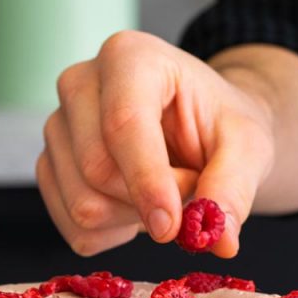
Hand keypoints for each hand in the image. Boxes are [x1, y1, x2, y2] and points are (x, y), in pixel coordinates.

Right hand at [36, 30, 275, 257]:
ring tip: (160, 191)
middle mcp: (79, 84)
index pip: (122, 123)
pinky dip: (113, 234)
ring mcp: (57, 128)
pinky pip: (73, 228)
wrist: (198, 130)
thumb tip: (219, 240)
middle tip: (187, 185)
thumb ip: (234, 187)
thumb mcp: (248, 147)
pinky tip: (134, 207)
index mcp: (129, 57)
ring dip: (132, 218)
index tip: (171, 227)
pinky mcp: (49, 168)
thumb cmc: (218, 127)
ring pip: (82, 204)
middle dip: (149, 198)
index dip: (146, 181)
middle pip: (96, 170)